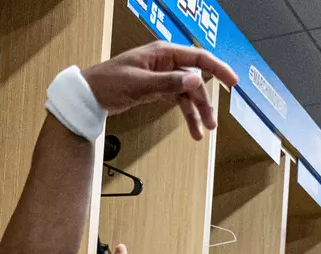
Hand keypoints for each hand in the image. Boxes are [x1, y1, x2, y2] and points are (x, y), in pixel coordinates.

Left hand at [84, 42, 236, 140]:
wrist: (88, 95)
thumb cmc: (108, 82)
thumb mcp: (139, 84)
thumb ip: (168, 82)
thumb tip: (196, 79)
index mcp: (163, 53)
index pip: (199, 58)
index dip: (218, 69)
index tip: (232, 81)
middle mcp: (166, 63)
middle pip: (195, 81)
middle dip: (205, 102)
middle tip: (212, 122)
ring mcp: (162, 77)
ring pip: (187, 94)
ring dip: (196, 113)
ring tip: (203, 132)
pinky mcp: (156, 90)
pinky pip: (177, 101)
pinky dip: (185, 115)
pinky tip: (192, 129)